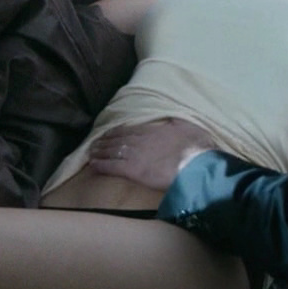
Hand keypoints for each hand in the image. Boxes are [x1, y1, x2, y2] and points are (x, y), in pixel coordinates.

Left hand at [86, 118, 216, 190]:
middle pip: (116, 140)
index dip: (115, 132)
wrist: (196, 163)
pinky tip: (93, 165)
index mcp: (151, 130)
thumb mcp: (186, 126)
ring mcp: (134, 155)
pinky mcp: (133, 170)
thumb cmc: (195, 146)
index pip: (127, 130)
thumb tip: (171, 118)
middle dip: (104, 142)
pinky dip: (101, 165)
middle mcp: (139, 140)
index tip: (108, 133)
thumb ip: (175, 121)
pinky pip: (112, 166)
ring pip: (111, 151)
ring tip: (91, 153)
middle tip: (94, 144)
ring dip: (100, 152)